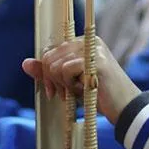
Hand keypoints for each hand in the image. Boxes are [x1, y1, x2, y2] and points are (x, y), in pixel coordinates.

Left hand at [21, 35, 140, 118]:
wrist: (124, 107)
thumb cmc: (97, 95)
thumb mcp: (68, 83)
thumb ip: (48, 73)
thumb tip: (25, 63)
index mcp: (81, 42)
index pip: (49, 51)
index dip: (46, 72)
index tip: (54, 89)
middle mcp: (87, 41)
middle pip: (48, 57)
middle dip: (52, 80)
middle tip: (66, 93)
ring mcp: (92, 49)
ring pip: (54, 65)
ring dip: (63, 84)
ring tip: (78, 90)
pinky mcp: (95, 61)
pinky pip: (65, 70)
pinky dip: (70, 85)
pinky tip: (84, 89)